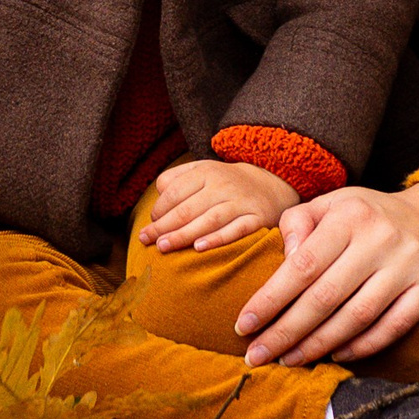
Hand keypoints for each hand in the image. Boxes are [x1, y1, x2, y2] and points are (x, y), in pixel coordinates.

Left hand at [140, 158, 299, 253]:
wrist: (271, 182)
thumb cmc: (226, 183)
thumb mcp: (202, 170)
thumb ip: (176, 178)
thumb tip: (157, 196)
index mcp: (206, 172)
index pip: (175, 191)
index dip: (159, 210)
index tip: (150, 226)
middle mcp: (223, 185)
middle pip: (188, 208)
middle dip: (164, 226)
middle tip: (146, 240)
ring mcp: (241, 202)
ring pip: (208, 220)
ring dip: (184, 234)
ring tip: (163, 247)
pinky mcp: (257, 218)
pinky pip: (236, 230)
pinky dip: (218, 239)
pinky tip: (199, 248)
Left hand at [232, 183, 418, 367]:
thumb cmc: (371, 215)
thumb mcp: (333, 203)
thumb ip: (299, 222)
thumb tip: (283, 259)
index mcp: (350, 215)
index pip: (302, 265)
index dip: (270, 299)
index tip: (244, 325)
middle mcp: (381, 239)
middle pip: (325, 297)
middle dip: (286, 332)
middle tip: (257, 355)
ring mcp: (409, 265)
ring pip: (356, 317)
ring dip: (318, 345)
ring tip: (289, 360)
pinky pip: (392, 327)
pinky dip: (362, 346)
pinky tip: (336, 355)